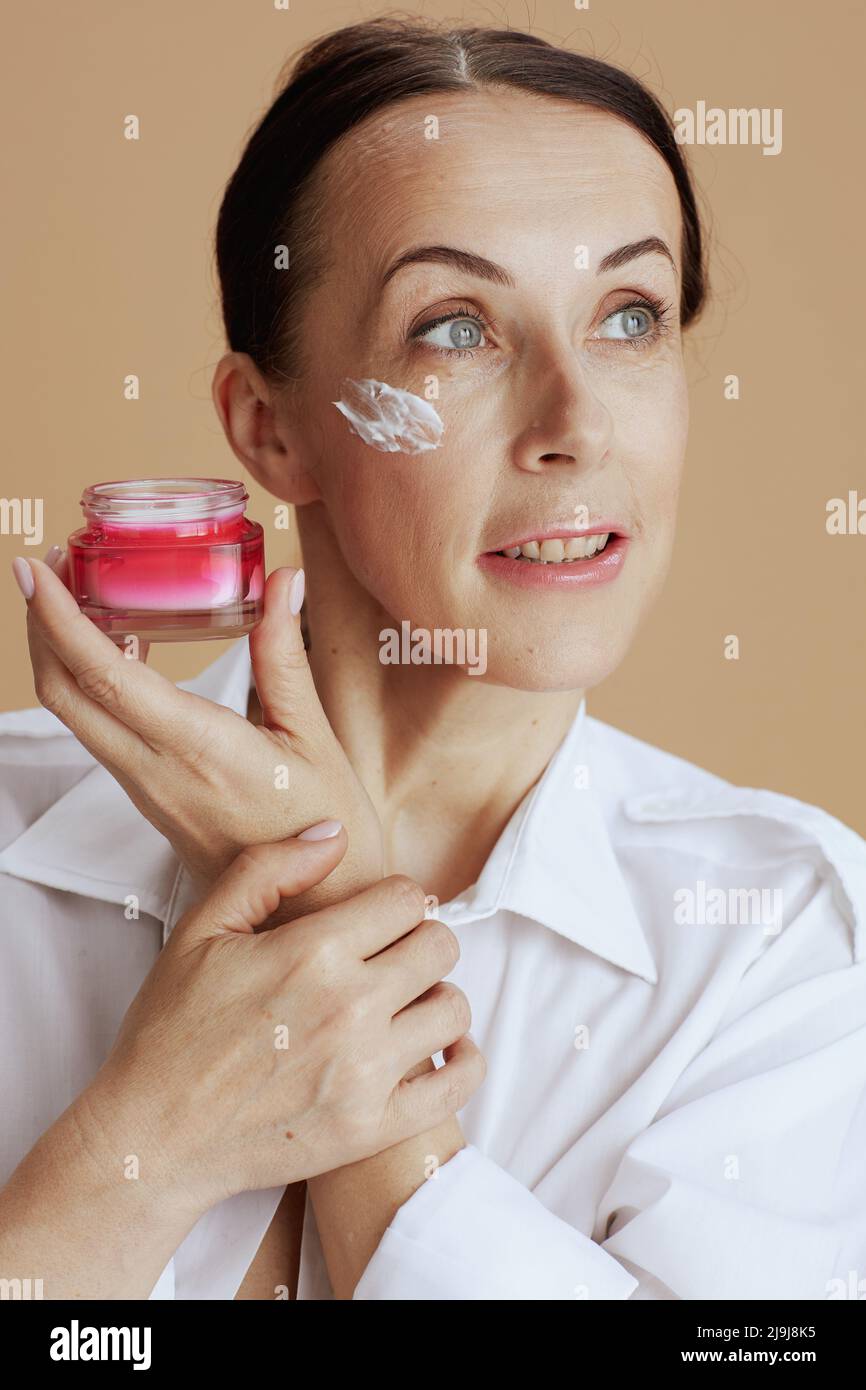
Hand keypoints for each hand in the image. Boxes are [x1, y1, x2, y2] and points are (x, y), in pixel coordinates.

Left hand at [15, 549, 382, 907]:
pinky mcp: (152, 801)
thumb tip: (283, 584)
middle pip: (64, 696)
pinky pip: (101, 736)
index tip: (36, 571)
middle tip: (53, 570)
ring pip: (76, 717)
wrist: (317, 918)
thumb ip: (286, 658)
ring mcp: (148, 791)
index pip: (103, 677)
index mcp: (199, 749)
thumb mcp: (318, 740)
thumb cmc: (329, 835)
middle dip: (42, 626)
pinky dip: (91, 687)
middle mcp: (157, 772)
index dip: (59, 620)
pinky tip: (122, 656)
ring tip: (85, 599)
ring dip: (62, 655)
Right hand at [80, 834, 483, 1220]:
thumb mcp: (202, 929)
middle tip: (388, 957)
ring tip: (402, 1002)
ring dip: (436, 996)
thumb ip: (269, 868)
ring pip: (456, 1008)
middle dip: (418, 940)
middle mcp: (349, 1008)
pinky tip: (434, 1047)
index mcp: (311, 951)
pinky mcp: (374, 1128)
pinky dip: (462, 1060)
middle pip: (440, 946)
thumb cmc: (172, 1029)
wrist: (154, 1137)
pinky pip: (459, 1082)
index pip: (407, 898)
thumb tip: (335, 832)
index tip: (375, 916)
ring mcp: (366, 1073)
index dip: (394, 899)